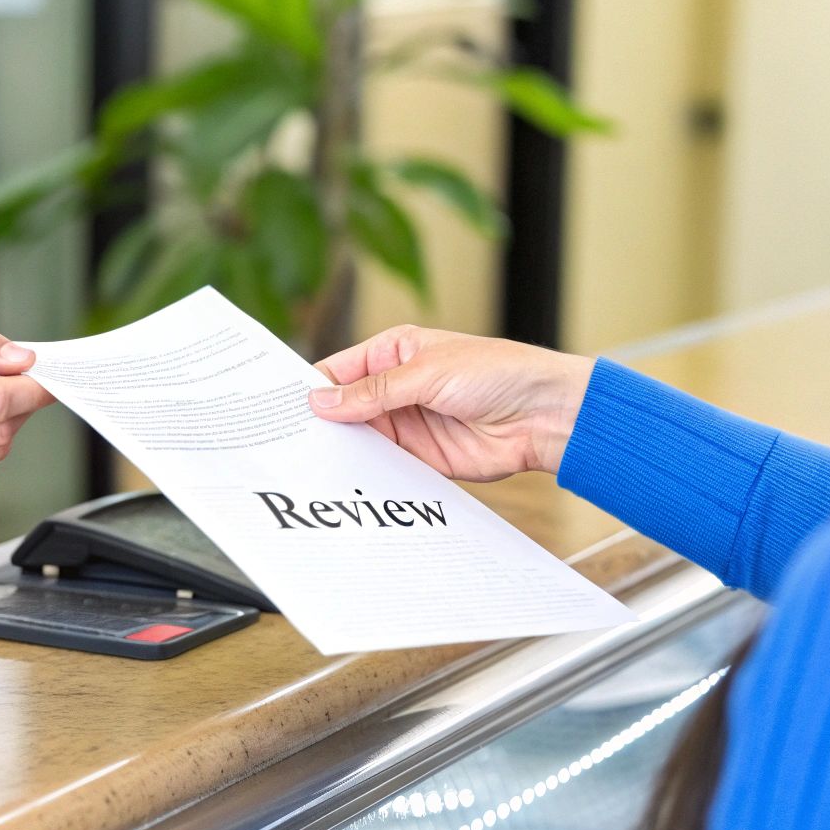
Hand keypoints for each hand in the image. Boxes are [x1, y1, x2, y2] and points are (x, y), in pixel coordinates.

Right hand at [308, 325, 592, 480]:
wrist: (544, 415)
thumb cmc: (500, 373)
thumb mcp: (427, 373)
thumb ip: (373, 392)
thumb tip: (323, 401)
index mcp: (395, 352)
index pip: (340, 370)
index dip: (312, 387)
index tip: (284, 407)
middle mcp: (396, 388)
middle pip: (345, 408)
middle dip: (322, 422)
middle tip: (290, 439)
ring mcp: (407, 423)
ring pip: (360, 438)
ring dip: (342, 449)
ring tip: (312, 460)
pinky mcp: (420, 457)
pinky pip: (383, 465)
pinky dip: (367, 471)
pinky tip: (347, 476)